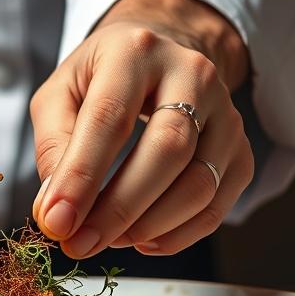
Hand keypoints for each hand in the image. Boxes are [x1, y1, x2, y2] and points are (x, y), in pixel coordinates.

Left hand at [30, 0, 254, 257]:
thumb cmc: (103, 77)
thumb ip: (52, 147)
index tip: (57, 222)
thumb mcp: (60, 93)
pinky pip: (217, 204)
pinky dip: (178, 235)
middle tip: (81, 244)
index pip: (110, 118)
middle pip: (167, 151)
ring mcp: (227, 112)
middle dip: (120, 208)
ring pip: (200, 183)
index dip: (82, 176)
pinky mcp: (241, 149)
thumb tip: (55, 210)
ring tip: (107, 239)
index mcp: (136, 52)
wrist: (163, 53)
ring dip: (149, 226)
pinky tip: (142, 239)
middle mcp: (192, 74)